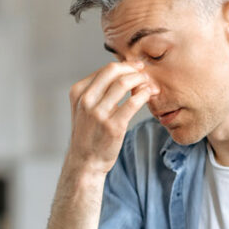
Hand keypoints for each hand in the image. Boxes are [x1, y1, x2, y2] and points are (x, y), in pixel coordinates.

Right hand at [66, 62, 157, 176]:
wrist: (85, 161)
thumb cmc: (89, 133)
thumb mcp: (85, 108)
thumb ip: (98, 91)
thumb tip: (124, 73)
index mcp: (78, 92)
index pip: (105, 70)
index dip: (125, 66)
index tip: (136, 68)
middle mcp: (86, 100)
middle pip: (113, 71)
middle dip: (133, 69)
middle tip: (145, 73)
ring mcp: (98, 113)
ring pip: (124, 83)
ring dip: (141, 80)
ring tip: (149, 85)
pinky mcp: (113, 126)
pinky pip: (133, 102)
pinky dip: (144, 94)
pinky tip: (149, 95)